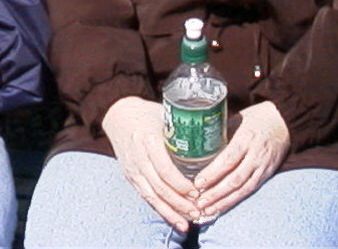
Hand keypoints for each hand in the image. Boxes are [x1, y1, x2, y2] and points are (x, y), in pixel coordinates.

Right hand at [100, 96, 199, 232]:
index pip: (164, 168)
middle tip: (198, 211)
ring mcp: (133, 169)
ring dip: (171, 211)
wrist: (120, 116)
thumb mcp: (166, 116)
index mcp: (148, 139)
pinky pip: (146, 197)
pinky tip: (175, 219)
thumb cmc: (149, 115)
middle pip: (159, 187)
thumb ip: (185, 129)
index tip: (197, 192)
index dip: (181, 184)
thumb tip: (217, 137)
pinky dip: (161, 210)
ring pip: (152, 196)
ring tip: (188, 222)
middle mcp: (139, 156)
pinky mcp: (131, 177)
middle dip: (179, 202)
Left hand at [190, 101, 290, 218]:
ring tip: (207, 211)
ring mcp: (263, 166)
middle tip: (199, 203)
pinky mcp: (267, 174)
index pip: (229, 159)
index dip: (213, 173)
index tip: (198, 183)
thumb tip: (198, 144)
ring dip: (224, 202)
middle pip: (235, 179)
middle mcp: (256, 155)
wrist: (285, 122)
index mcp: (247, 137)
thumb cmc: (257, 117)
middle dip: (216, 193)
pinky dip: (235, 200)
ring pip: (243, 189)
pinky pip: (250, 190)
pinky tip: (222, 207)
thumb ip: (222, 132)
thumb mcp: (238, 119)